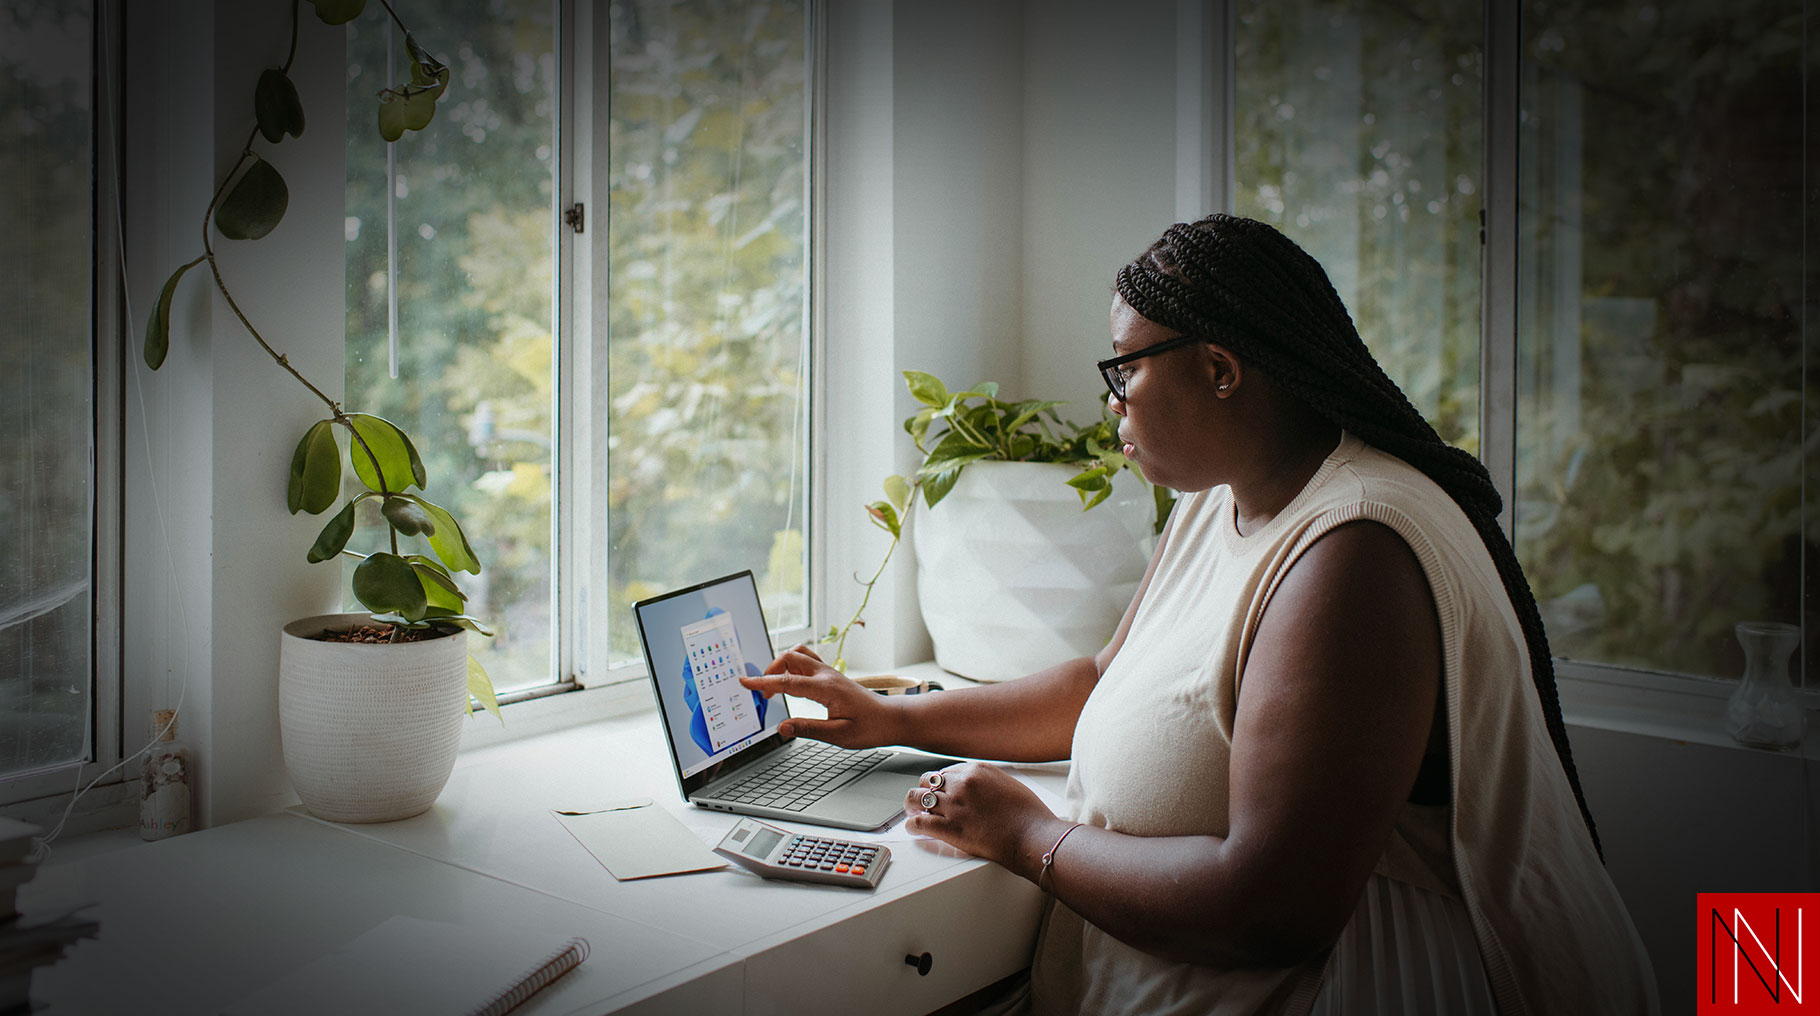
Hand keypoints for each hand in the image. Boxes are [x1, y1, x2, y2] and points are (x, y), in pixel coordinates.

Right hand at [740, 644, 901, 747]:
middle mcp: (827, 675)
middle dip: (770, 671)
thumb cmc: (869, 727)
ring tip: (775, 685)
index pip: (787, 682)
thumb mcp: (838, 735)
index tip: (745, 682)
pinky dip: (792, 666)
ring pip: (798, 654)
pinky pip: (807, 660)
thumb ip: (808, 729)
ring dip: (781, 665)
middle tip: (762, 693)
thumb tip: (782, 727)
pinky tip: (791, 682)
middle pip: (790, 658)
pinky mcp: (832, 676)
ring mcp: (830, 672)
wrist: (890, 719)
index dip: (763, 683)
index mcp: (826, 688)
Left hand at [905, 762, 1064, 873]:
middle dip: (924, 791)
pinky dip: (912, 825)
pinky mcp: (950, 828)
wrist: (1033, 835)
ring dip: (912, 804)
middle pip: (927, 781)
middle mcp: (962, 784)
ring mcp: (954, 805)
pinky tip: (912, 827)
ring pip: (918, 798)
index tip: (938, 791)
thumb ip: (987, 782)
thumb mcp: (1008, 784)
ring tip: (911, 810)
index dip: (940, 784)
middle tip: (922, 800)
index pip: (946, 772)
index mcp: (976, 770)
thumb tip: (976, 788)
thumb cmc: (1028, 814)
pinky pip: (920, 822)